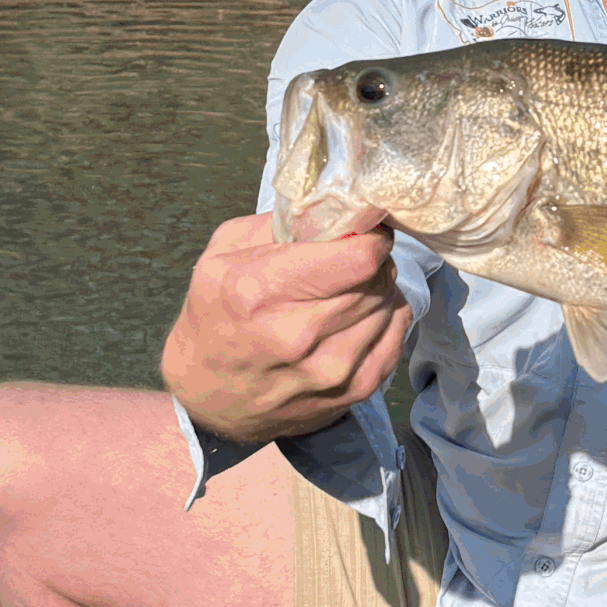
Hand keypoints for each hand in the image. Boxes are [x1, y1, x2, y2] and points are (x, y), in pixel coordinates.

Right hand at [161, 209, 408, 444]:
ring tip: (352, 288)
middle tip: (356, 256)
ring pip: (389, 304)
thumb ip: (278, 225)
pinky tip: (361, 314)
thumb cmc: (214, 317)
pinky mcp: (356, 391)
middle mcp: (299, 335)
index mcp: (260, 292)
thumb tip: (335, 208)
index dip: (369, 237)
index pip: (356, 258)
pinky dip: (386, 317)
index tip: (363, 232)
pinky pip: (396, 336)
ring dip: (378, 288)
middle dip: (373, 259)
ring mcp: (332, 369)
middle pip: (376, 278)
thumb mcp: (222, 256)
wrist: (210, 397)